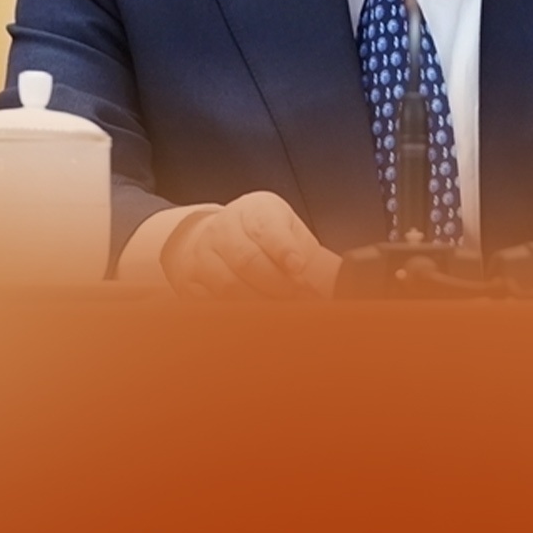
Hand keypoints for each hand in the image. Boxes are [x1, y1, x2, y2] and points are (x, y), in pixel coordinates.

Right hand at [161, 192, 340, 299]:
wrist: (214, 237)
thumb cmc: (260, 235)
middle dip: (279, 286)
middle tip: (303, 302)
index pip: (266, 227)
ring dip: (259, 303)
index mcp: (254, 211)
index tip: (299, 266)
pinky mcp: (190, 281)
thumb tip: (341, 279)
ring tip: (284, 315)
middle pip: (248, 260)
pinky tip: (254, 321)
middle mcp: (223, 229)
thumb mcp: (285, 229)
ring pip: (228, 284)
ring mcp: (203, 255)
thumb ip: (304, 249)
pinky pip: (210, 302)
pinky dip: (234, 314)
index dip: (283, 248)